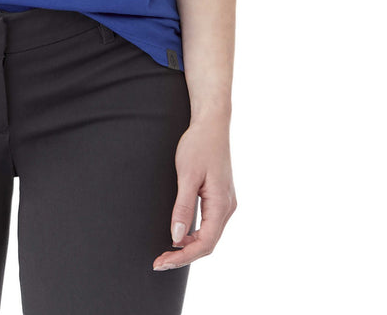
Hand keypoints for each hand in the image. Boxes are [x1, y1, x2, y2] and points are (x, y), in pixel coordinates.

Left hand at [152, 114, 236, 270]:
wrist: (211, 123)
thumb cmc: (198, 145)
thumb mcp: (187, 175)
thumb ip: (182, 207)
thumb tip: (175, 237)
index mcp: (221, 205)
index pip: (205, 244)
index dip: (183, 257)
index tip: (161, 262)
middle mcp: (228, 208)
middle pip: (208, 244)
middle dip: (183, 255)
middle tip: (158, 262)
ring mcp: (225, 203)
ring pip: (209, 235)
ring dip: (188, 247)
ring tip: (165, 251)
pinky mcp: (220, 197)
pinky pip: (209, 224)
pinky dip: (194, 234)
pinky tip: (178, 234)